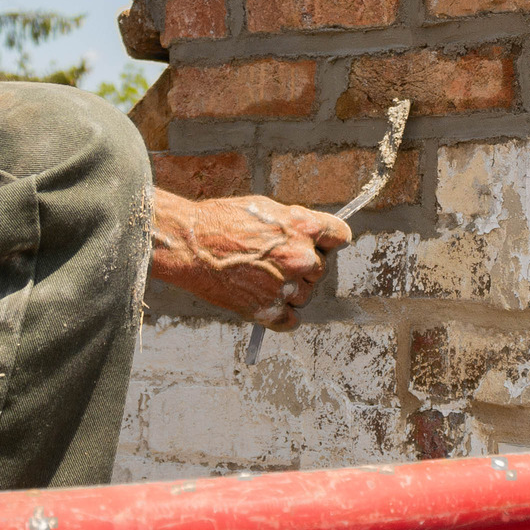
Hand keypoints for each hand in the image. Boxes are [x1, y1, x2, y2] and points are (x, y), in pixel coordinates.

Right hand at [150, 190, 350, 329]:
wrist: (189, 246)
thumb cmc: (220, 221)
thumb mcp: (266, 209)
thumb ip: (295, 225)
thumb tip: (313, 237)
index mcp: (302, 227)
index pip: (340, 236)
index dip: (329, 241)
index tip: (322, 245)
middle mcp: (300, 258)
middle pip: (321, 268)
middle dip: (303, 266)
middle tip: (275, 261)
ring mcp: (286, 287)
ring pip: (306, 295)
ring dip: (291, 291)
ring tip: (261, 278)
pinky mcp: (268, 311)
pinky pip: (291, 321)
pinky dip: (281, 315)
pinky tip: (265, 301)